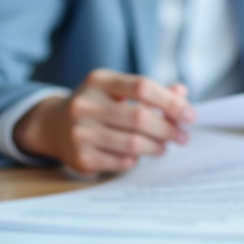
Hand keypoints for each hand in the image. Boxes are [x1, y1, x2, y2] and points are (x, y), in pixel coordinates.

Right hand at [13, 69, 194, 174]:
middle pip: (140, 118)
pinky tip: (138, 154)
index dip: (171, 102)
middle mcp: (86, 105)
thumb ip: (151, 91)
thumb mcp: (119, 90)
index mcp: (99, 81)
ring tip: (164, 146)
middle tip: (182, 136)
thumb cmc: (98, 105)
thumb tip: (182, 94)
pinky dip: (136, 159)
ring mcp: (80, 132)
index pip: (142, 87)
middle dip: (168, 129)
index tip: (189, 115)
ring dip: (157, 147)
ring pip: (133, 144)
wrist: (53, 126)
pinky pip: (121, 162)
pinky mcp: (81, 158)